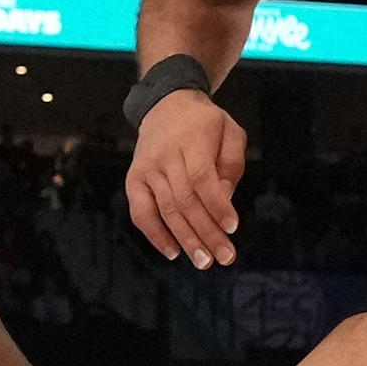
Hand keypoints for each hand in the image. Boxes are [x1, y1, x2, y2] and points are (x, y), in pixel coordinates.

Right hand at [126, 91, 248, 267]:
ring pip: (166, 210)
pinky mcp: (134, 179)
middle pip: (185, 200)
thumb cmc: (204, 123)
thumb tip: (225, 199)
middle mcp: (165, 156)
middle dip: (206, 232)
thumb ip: (232, 163)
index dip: (216, 205)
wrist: (166, 104)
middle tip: (224, 257)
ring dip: (186, 239)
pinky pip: (141, 212)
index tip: (232, 228)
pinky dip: (154, 234)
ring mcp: (146, 169)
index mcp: (192, 140)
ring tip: (204, 261)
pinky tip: (172, 251)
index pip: (202, 178)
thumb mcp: (230, 131)